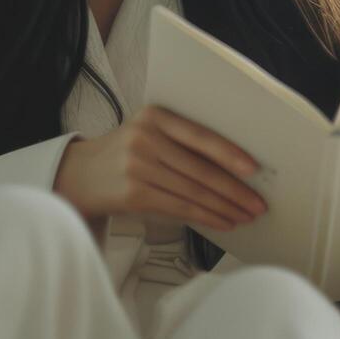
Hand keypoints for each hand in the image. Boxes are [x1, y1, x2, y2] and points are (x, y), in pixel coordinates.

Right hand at [52, 105, 266, 231]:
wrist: (81, 174)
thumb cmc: (127, 152)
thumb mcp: (149, 133)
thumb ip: (183, 142)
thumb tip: (235, 166)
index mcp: (155, 116)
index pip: (200, 136)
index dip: (229, 153)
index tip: (254, 169)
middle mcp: (145, 138)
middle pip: (200, 169)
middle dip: (234, 190)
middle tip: (258, 204)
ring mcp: (137, 167)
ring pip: (192, 192)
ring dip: (224, 207)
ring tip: (245, 216)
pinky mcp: (133, 194)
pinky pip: (179, 208)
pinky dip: (205, 217)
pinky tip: (222, 222)